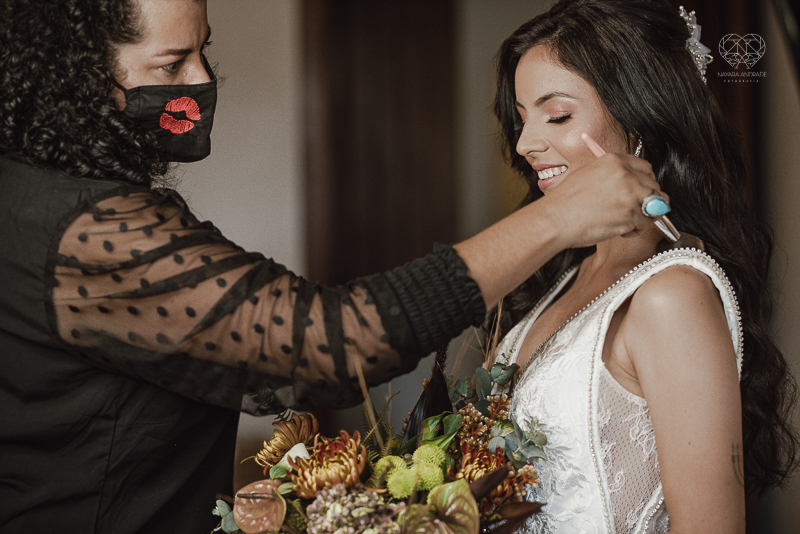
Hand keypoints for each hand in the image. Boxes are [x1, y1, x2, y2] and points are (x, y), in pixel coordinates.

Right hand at [537, 133, 665, 248]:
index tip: (642, 191)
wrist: (555, 219)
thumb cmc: (565, 202)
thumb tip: (630, 184)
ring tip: (627, 221)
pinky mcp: (630, 214)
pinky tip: (620, 230)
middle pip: (654, 186)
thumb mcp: (587, 175)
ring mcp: (629, 193)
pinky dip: (635, 229)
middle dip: (649, 199)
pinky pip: (645, 223)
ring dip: (645, 215)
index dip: (645, 181)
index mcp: (614, 161)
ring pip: (655, 205)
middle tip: (636, 210)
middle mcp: (625, 174)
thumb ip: (611, 176)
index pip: (646, 168)